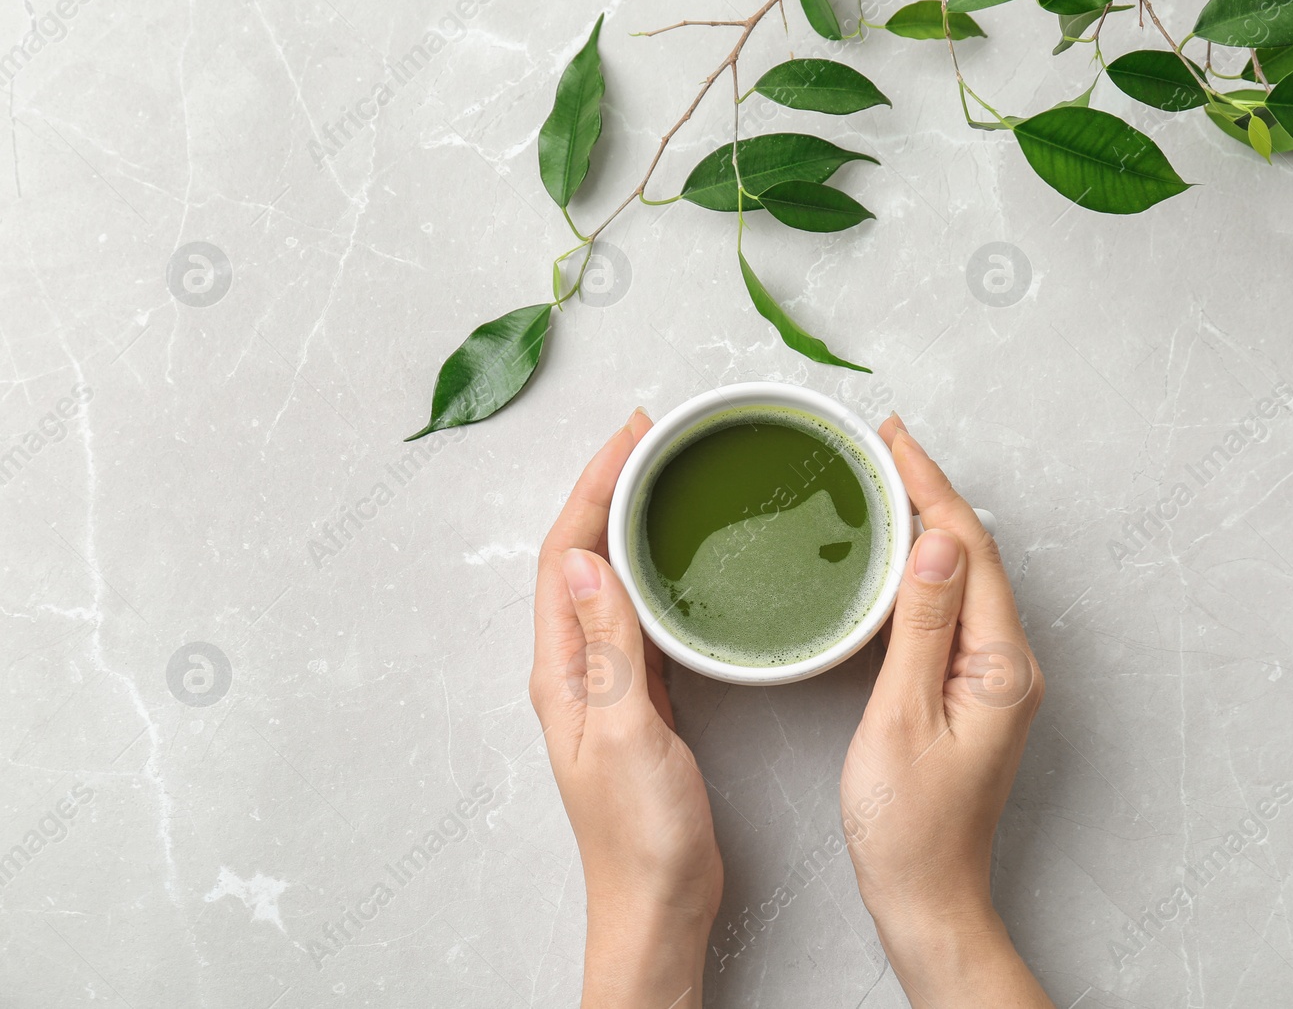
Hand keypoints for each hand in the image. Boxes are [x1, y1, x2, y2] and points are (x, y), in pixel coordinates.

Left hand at [530, 408, 722, 1008]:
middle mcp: (575, 669)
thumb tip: (590, 559)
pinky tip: (680, 563)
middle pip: (582, 557)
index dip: (593, 488)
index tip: (631, 438)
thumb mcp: (628, 732)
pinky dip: (655, 575)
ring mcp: (606, 685)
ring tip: (665, 480)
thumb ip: (611, 647)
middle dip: (608, 491)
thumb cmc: (642, 834)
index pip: (566, 555)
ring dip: (630, 526)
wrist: (658, 903)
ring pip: (611, 582)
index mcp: (562, 671)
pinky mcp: (640, 702)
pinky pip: (640, 618)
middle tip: (652, 441)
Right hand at [840, 414, 1050, 1007]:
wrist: (926, 896)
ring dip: (925, 526)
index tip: (893, 441)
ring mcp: (993, 678)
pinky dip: (921, 571)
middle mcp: (1009, 664)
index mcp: (1000, 664)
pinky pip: (952, 611)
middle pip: (973, 555)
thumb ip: (921, 626)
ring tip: (882, 483)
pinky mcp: (972, 692)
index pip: (970, 549)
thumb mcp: (902, 717)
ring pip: (963, 578)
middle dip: (929, 493)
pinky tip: (891, 558)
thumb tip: (935, 541)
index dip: (930, 487)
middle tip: (880, 446)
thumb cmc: (908, 826)